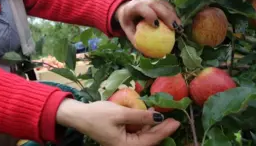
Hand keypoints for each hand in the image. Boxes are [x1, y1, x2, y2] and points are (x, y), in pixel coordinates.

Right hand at [56, 99, 179, 145]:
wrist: (79, 115)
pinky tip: (150, 115)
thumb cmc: (97, 115)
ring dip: (153, 126)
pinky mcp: (121, 136)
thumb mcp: (121, 113)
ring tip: (165, 116)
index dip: (164, 130)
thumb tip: (159, 116)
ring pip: (144, 136)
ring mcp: (123, 142)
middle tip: (175, 120)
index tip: (176, 122)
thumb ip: (141, 116)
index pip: (150, 139)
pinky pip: (137, 132)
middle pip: (148, 139)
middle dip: (161, 129)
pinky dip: (144, 124)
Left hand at [114, 0, 183, 43]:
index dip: (150, 15)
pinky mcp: (158, 1)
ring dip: (173, 15)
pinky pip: (168, 6)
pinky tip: (178, 24)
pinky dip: (174, 14)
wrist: (127, 9)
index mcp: (134, 6)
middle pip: (157, 5)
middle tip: (175, 28)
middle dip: (167, 16)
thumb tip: (147, 55)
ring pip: (164, 4)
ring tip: (180, 28)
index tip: (157, 26)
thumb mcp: (127, 31)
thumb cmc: (127, 22)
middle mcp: (144, 0)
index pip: (143, 8)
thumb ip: (136, 41)